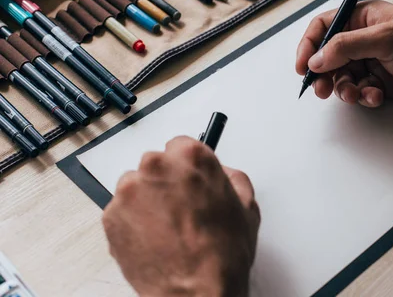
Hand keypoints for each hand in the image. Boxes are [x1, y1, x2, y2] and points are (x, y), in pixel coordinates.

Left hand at [102, 136, 259, 296]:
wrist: (197, 291)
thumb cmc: (221, 254)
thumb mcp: (246, 207)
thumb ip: (231, 178)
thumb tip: (222, 174)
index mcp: (190, 158)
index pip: (180, 144)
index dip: (185, 166)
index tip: (186, 177)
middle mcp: (156, 167)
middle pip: (155, 164)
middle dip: (165, 182)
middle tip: (179, 207)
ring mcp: (130, 191)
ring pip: (135, 186)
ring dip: (146, 200)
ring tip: (166, 227)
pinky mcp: (112, 216)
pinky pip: (120, 211)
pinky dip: (132, 222)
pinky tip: (153, 238)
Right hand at [296, 0, 392, 108]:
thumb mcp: (385, 39)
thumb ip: (346, 47)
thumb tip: (316, 59)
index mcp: (365, 17)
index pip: (325, 26)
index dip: (310, 45)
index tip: (302, 66)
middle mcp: (366, 39)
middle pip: (330, 56)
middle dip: (325, 74)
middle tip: (323, 90)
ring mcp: (375, 61)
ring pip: (343, 77)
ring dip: (345, 88)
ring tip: (356, 94)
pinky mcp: (383, 83)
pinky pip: (361, 91)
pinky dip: (364, 96)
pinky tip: (377, 96)